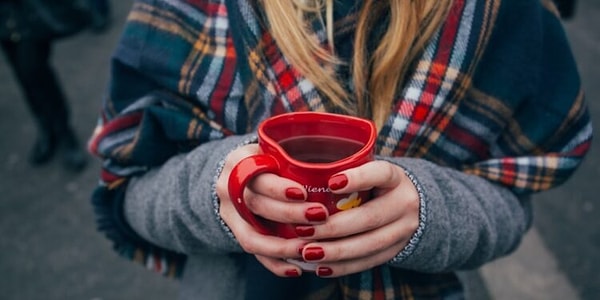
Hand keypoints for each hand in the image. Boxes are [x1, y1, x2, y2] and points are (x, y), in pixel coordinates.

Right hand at [215, 144, 328, 276]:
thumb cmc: (267, 160)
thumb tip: (340, 167)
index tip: (304, 193)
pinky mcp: (234, 233)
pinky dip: (275, 263)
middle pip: (256, 205)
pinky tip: (297, 269)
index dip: (278, 188)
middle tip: (320, 217)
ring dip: (282, 246)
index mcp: (239, 162)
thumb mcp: (273, 150)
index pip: (256, 175)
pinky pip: (253, 253)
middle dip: (289, 214)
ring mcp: (229, 214)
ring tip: (309, 250)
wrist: (236, 175)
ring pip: (251, 236)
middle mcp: (228, 188)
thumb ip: (294, 157)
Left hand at [297, 160, 419, 276]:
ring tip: (308, 252)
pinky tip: (321, 267)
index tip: (330, 183)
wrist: (412, 206)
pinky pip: (369, 261)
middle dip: (334, 227)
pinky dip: (343, 266)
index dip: (358, 178)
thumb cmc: (375, 184)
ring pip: (369, 244)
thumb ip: (345, 171)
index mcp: (396, 178)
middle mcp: (404, 203)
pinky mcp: (396, 250)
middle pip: (370, 217)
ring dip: (335, 251)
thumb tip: (301, 174)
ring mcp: (403, 230)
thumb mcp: (369, 170)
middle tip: (303, 230)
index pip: (381, 174)